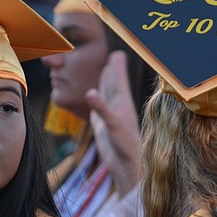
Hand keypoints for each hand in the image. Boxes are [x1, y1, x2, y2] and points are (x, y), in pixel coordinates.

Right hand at [86, 50, 141, 196]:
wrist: (125, 165)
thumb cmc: (124, 145)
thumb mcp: (112, 124)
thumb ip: (101, 108)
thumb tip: (90, 92)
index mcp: (122, 102)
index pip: (118, 79)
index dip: (117, 66)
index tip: (118, 52)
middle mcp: (117, 106)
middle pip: (114, 83)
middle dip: (113, 69)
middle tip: (114, 54)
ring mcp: (110, 115)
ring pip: (107, 93)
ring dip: (106, 81)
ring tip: (106, 69)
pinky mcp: (103, 125)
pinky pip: (98, 107)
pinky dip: (96, 99)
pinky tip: (93, 97)